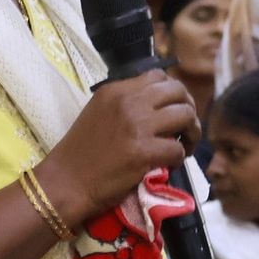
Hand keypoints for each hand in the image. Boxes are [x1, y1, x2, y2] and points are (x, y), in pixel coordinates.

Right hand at [38, 70, 200, 223]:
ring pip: (185, 116)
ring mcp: (137, 126)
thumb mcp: (99, 113)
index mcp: (116, 90)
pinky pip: (178, 149)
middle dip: (189, 109)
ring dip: (192, 132)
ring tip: (185, 146)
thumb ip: (126, 104)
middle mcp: (128, 101)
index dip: (173, 92)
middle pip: (178, 91)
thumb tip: (159, 107)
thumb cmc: (81, 153)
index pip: (158, 76)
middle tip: (187, 128)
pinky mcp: (144, 152)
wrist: (66, 182)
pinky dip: (180, 158)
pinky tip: (170, 164)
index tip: (173, 109)